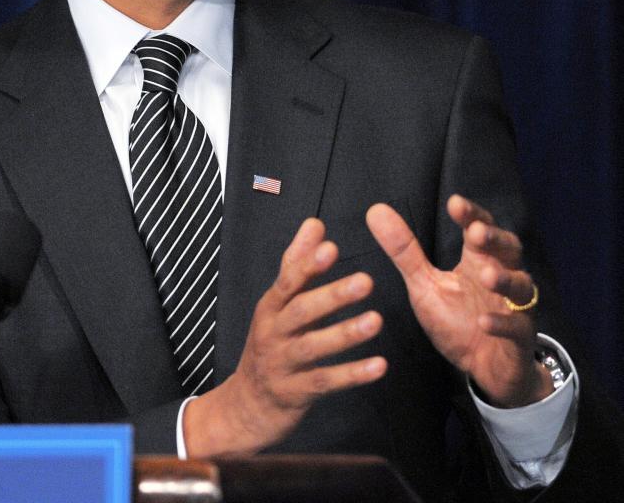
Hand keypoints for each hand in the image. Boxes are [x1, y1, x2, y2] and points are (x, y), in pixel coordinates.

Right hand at [183, 217, 385, 454]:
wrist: (248, 403)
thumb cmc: (270, 343)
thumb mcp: (277, 303)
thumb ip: (298, 262)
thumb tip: (314, 224)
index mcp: (271, 307)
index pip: (288, 281)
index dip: (309, 265)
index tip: (331, 248)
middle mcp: (273, 332)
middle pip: (301, 311)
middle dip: (333, 296)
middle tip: (366, 281)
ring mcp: (283, 364)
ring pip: (313, 347)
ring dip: (345, 334)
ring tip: (375, 321)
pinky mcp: (296, 393)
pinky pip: (326, 382)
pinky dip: (352, 375)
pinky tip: (378, 366)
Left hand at [366, 194, 551, 407]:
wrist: (485, 369)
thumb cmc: (458, 320)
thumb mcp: (424, 285)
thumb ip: (404, 251)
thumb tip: (375, 210)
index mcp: (477, 259)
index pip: (479, 227)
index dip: (471, 214)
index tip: (455, 203)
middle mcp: (501, 276)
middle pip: (509, 248)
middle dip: (495, 238)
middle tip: (476, 231)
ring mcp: (514, 307)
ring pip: (520, 285)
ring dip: (504, 279)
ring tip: (485, 275)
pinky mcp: (519, 338)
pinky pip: (517, 328)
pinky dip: (502, 323)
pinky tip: (484, 322)